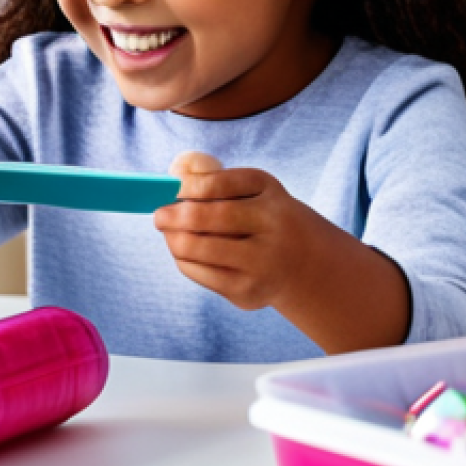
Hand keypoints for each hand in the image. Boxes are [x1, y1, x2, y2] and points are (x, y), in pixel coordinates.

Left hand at [153, 151, 410, 352]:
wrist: (307, 266)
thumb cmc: (266, 219)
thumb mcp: (253, 193)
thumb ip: (214, 178)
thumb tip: (173, 173)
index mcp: (272, 196)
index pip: (221, 184)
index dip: (189, 185)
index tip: (172, 186)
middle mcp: (274, 228)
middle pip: (210, 218)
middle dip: (174, 215)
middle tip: (158, 215)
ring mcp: (262, 264)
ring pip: (198, 250)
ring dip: (173, 239)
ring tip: (168, 231)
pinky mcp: (248, 292)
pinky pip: (199, 273)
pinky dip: (183, 259)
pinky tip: (183, 251)